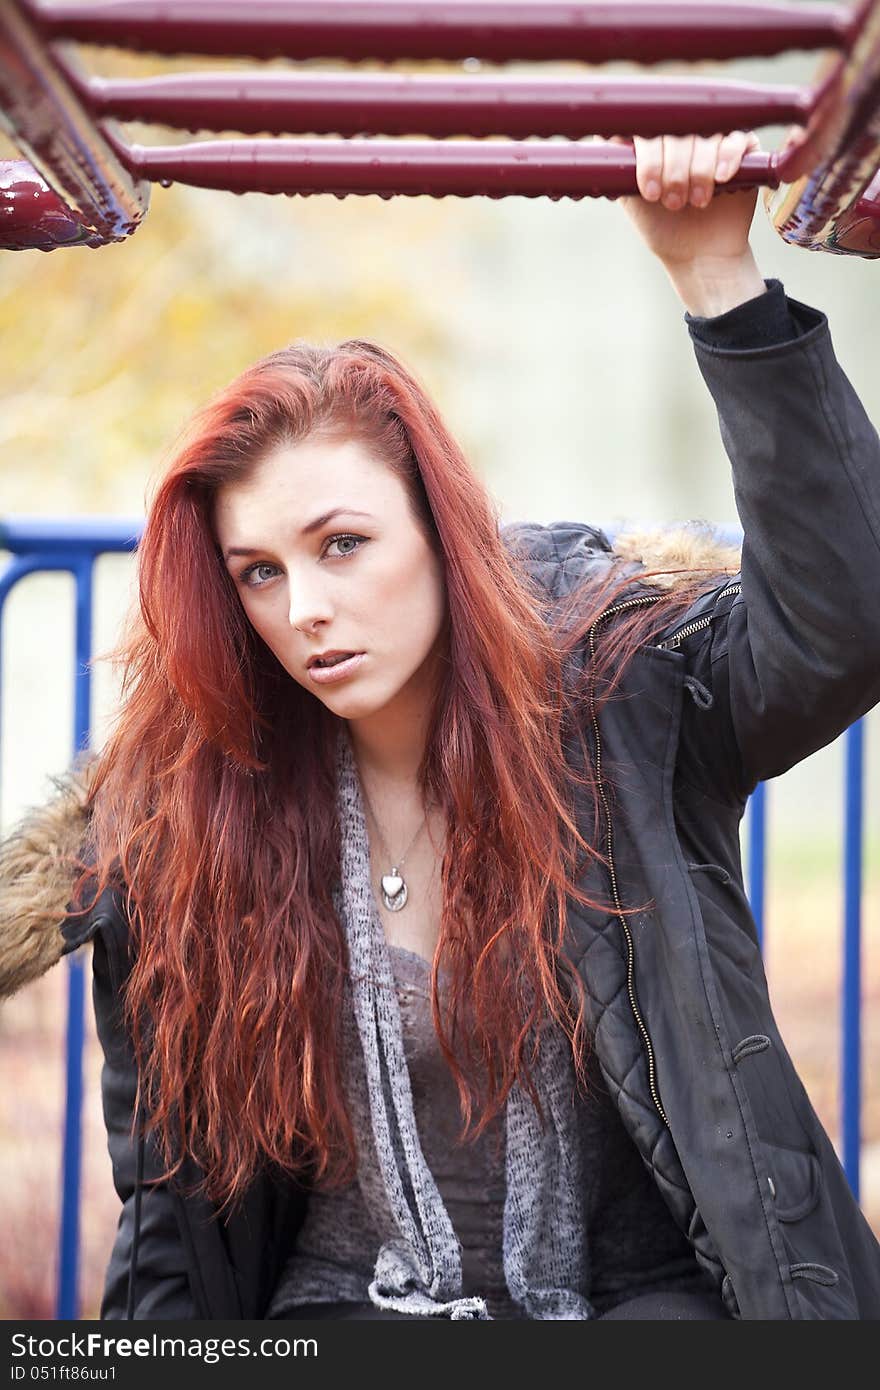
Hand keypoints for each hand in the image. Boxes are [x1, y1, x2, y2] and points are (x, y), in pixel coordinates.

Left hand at [610, 131, 768, 314]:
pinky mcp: (741, 147)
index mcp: (652, 140)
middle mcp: (680, 133)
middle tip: (674, 203)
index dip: (648, 158)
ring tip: (697, 202)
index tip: (649, 193)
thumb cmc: (663, 227)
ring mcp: (711, 138)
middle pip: (677, 129)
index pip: (645, 128)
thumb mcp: (632, 197)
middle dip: (674, 169)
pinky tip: (721, 178)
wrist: (700, 255)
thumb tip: (599, 140)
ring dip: (699, 169)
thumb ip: (619, 167)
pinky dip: (727, 156)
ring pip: (705, 134)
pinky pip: (736, 138)